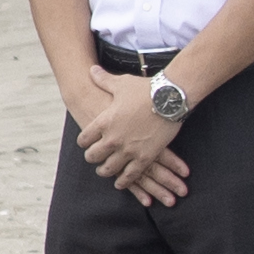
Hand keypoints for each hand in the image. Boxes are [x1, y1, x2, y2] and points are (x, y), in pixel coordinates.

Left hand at [70, 74, 191, 205]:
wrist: (170, 97)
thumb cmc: (145, 89)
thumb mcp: (121, 83)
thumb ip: (103, 80)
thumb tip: (92, 70)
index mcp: (104, 121)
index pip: (84, 138)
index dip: (84, 142)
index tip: (85, 143)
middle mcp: (112, 138)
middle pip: (93, 156)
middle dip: (92, 158)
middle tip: (93, 159)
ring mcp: (128, 150)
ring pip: (109, 169)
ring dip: (105, 171)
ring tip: (104, 171)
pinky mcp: (145, 157)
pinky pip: (130, 175)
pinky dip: (124, 181)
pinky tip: (120, 183)